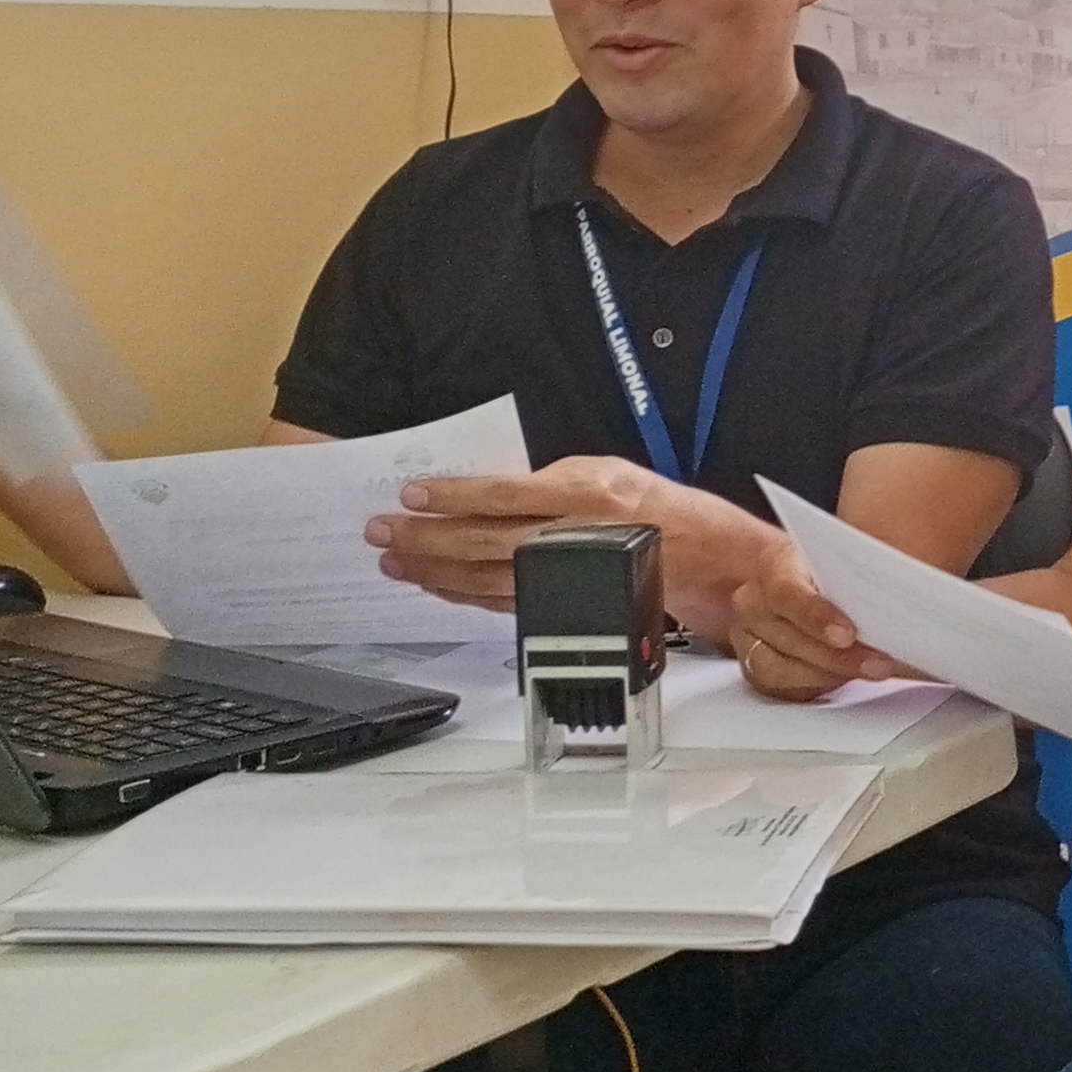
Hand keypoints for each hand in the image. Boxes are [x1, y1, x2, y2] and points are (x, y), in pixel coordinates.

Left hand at [366, 458, 663, 612]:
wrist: (689, 552)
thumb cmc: (643, 504)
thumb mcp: (601, 468)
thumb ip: (543, 478)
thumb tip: (481, 489)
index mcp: (583, 493)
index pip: (503, 495)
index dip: (453, 497)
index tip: (412, 494)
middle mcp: (572, 537)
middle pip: (484, 541)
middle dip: (426, 538)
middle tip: (383, 532)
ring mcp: (565, 576)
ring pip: (486, 578)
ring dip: (434, 571)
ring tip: (395, 562)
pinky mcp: (562, 603)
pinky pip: (500, 601)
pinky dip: (462, 594)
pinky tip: (435, 584)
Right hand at [725, 539, 916, 700]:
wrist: (802, 585)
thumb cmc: (828, 574)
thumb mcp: (845, 563)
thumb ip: (862, 579)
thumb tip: (905, 597)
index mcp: (775, 564)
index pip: (786, 591)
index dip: (816, 615)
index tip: (848, 634)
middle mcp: (753, 600)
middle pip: (789, 636)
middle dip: (838, 655)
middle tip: (880, 663)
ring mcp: (748, 636)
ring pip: (780, 668)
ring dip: (830, 674)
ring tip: (871, 672)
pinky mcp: (755, 666)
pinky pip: (780, 688)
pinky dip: (815, 686)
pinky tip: (846, 681)